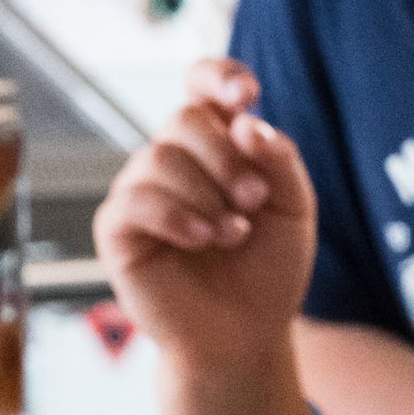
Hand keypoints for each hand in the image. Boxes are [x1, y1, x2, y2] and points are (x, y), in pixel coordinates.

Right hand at [95, 60, 318, 381]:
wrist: (245, 337)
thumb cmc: (268, 272)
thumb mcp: (295, 212)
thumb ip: (281, 160)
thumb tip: (246, 121)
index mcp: (215, 146)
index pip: (201, 86)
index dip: (218, 77)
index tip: (247, 95)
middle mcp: (173, 161)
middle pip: (184, 119)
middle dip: (226, 158)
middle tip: (254, 201)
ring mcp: (141, 192)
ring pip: (160, 157)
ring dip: (207, 195)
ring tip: (234, 234)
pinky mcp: (118, 230)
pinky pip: (135, 200)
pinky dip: (176, 216)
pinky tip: (203, 239)